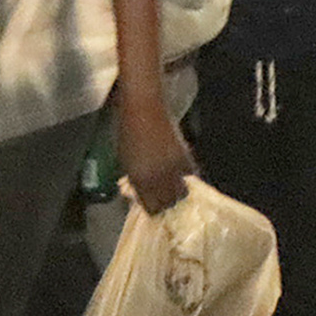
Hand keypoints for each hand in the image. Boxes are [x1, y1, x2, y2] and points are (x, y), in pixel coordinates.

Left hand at [114, 93, 196, 214]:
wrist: (143, 106)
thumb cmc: (128, 130)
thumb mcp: (125, 160)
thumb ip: (136, 180)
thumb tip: (143, 194)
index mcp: (140, 178)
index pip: (152, 207)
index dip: (153, 209)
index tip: (152, 206)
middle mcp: (158, 176)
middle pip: (170, 202)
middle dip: (167, 203)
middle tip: (164, 200)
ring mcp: (173, 166)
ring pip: (183, 191)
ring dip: (178, 192)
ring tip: (172, 188)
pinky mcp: (185, 155)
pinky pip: (190, 175)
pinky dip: (186, 177)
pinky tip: (180, 175)